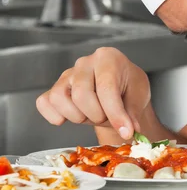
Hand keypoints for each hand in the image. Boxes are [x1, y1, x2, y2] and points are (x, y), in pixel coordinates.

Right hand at [36, 48, 150, 139]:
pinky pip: (44, 103)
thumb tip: (128, 131)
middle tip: (107, 116)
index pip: (106, 88)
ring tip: (91, 114)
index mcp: (108, 58)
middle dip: (96, 114)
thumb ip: (132, 113)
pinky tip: (70, 118)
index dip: (116, 114)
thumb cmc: (128, 87)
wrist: (120, 87)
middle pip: (80, 95)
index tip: (126, 132)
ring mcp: (67, 74)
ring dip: (77, 116)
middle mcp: (84, 63)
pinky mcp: (55, 88)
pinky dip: (54, 115)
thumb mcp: (138, 96)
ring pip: (59, 98)